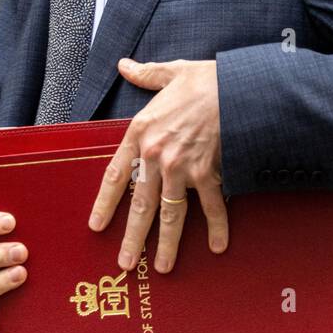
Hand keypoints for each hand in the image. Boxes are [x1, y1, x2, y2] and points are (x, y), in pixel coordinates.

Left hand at [88, 58, 227, 277]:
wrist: (236, 86)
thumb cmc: (204, 79)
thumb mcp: (171, 72)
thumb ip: (146, 74)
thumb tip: (125, 65)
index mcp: (141, 131)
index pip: (116, 175)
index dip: (105, 203)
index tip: (96, 225)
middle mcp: (156, 155)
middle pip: (140, 205)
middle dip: (133, 237)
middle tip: (125, 263)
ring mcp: (181, 168)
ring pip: (170, 213)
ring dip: (166, 243)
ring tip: (162, 267)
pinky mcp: (208, 173)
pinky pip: (210, 206)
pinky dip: (216, 227)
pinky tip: (217, 246)